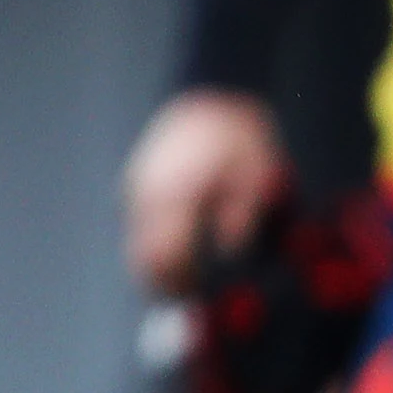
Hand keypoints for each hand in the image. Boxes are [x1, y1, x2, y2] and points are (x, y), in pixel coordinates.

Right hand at [120, 86, 290, 295]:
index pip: (163, 256)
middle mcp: (149, 193)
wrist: (210, 91)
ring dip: (154, 259)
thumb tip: (229, 251)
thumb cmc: (238, 135)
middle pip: (141, 252)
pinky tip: (176, 240)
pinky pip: (139, 217)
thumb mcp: (255, 177)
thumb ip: (240, 217)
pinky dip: (153, 235)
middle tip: (182, 297)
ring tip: (181, 276)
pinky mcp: (139, 175)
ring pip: (137, 237)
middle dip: (159, 280)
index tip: (189, 302)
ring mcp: (139, 183)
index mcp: (177, 196)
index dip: (174, 285)